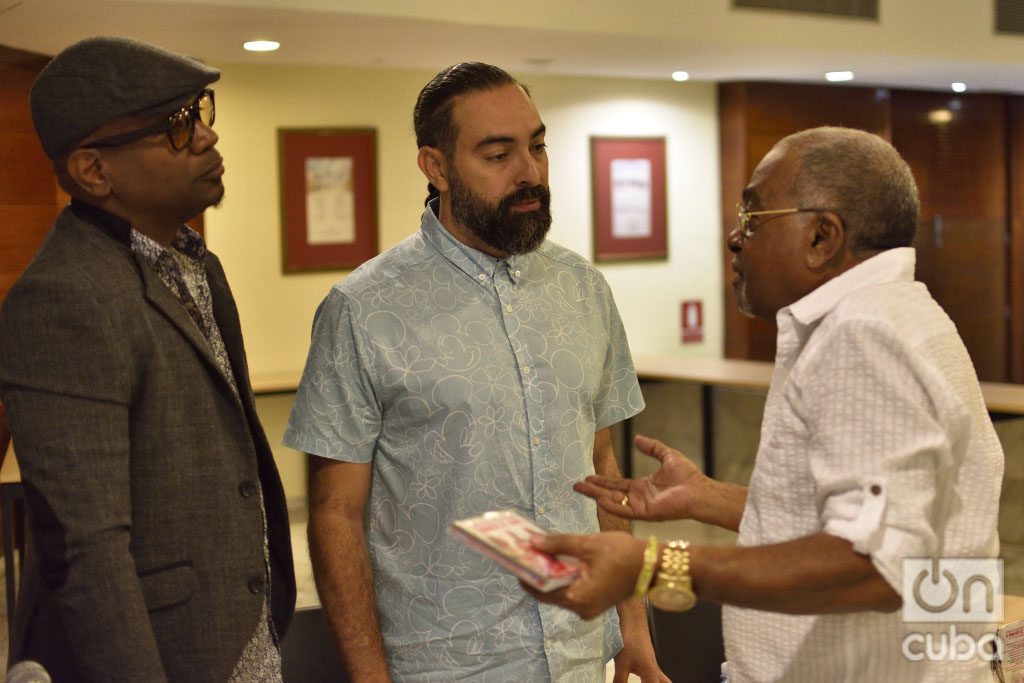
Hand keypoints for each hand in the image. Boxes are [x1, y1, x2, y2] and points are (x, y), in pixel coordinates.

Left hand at [524, 532, 644, 619]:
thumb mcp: (588, 544)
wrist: (654, 564)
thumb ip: (558, 543)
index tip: (513, 559)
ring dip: (550, 572)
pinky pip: (572, 589)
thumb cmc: (624, 554)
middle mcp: (580, 609)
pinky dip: (564, 575)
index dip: (525, 575)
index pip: (541, 591)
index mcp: (577, 598)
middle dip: (537, 571)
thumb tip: (533, 542)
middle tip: (524, 552)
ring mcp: (588, 607)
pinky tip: (558, 558)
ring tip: (538, 551)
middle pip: (549, 591)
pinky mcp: (594, 601)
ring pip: (561, 590)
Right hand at [575, 434, 704, 521]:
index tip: (588, 477)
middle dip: (593, 490)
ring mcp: (640, 507)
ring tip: (582, 490)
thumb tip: (637, 439)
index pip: (617, 484)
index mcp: (642, 487)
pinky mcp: (644, 514)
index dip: (602, 481)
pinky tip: (599, 500)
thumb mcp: (666, 456)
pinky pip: (624, 511)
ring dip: (597, 496)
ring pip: (613, 502)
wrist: (698, 490)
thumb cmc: (687, 476)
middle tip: (576, 485)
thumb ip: (652, 448)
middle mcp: (638, 498)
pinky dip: (611, 506)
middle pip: (610, 494)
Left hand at [613, 598, 671, 682]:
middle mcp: (654, 671)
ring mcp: (652, 665)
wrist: (633, 621)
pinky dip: (653, 681)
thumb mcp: (622, 663)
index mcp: (651, 675)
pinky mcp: (646, 660)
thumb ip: (620, 681)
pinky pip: (655, 675)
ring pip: (662, 680)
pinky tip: (645, 680)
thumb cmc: (629, 639)